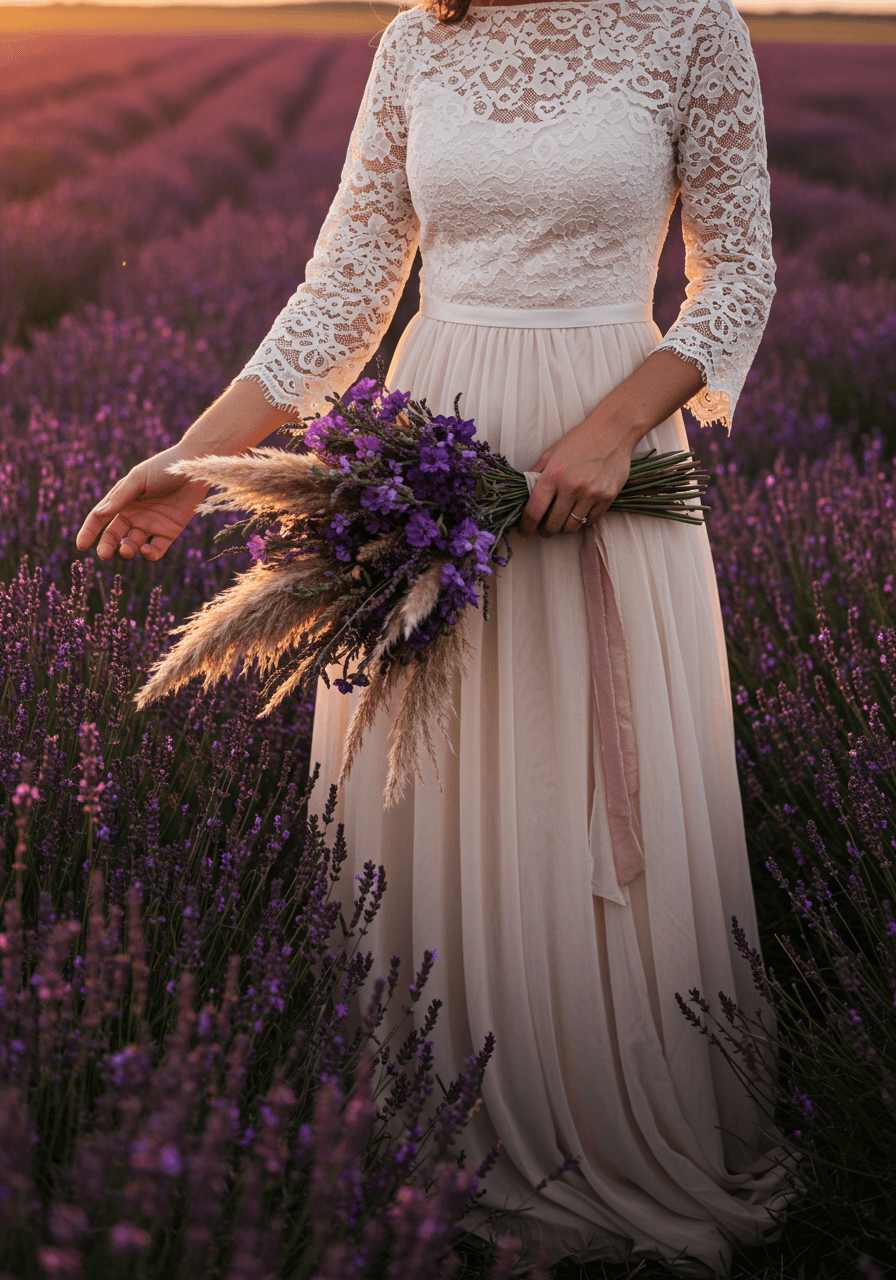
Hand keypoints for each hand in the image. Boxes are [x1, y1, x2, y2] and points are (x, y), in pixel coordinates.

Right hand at [76, 445, 209, 561]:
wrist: (194, 468)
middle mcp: (134, 514)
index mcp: (122, 500)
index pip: (100, 518)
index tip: (81, 546)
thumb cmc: (163, 468)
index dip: (89, 532)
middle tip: (104, 554)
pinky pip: (155, 550)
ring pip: (132, 546)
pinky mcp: (169, 533)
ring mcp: (151, 525)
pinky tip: (145, 549)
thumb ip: (120, 497)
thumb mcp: (138, 479)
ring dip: (126, 551)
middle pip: (114, 536)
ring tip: (127, 549)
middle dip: (107, 547)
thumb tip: (99, 513)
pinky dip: (148, 554)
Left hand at [517, 416, 638, 538]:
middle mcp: (572, 487)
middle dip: (544, 531)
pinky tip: (578, 514)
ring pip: (572, 527)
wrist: (613, 432)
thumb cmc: (580, 440)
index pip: (534, 511)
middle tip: (543, 529)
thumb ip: (536, 473)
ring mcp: (591, 494)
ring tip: (561, 523)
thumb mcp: (552, 453)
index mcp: (553, 475)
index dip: (526, 526)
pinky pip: (590, 522)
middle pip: (552, 525)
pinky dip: (582, 522)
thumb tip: (523, 493)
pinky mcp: (607, 497)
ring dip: (563, 529)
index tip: (524, 531)